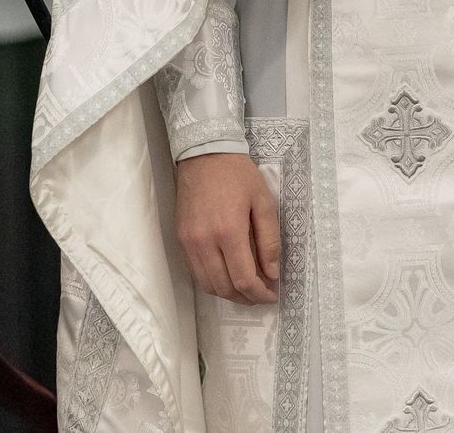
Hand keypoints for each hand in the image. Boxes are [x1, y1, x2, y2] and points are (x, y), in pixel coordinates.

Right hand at [175, 151, 280, 304]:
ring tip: (246, 290)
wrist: (205, 154)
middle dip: (245, 298)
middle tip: (261, 294)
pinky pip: (196, 272)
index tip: (271, 295)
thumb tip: (272, 273)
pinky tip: (227, 276)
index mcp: (229, 231)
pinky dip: (212, 281)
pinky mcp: (181, 239)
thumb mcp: (263, 201)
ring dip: (228, 294)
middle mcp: (205, 242)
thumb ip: (269, 240)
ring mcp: (189, 242)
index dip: (259, 293)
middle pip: (224, 288)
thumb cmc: (238, 175)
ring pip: (207, 284)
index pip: (243, 279)